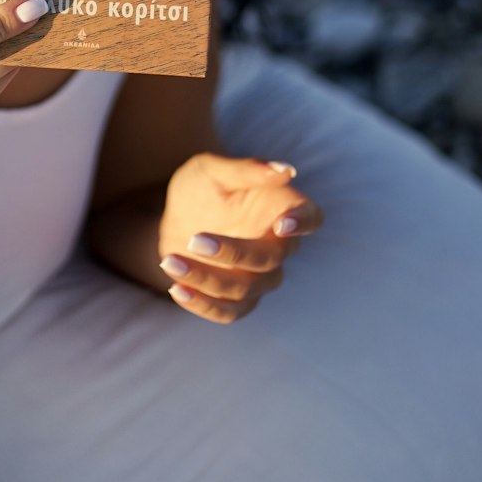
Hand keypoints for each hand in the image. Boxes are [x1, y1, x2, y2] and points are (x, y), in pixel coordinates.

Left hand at [158, 154, 321, 323]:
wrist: (176, 215)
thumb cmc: (202, 187)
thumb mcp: (212, 170)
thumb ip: (247, 170)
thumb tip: (285, 171)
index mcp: (282, 208)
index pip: (311, 217)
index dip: (303, 223)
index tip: (282, 224)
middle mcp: (278, 246)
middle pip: (271, 259)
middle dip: (233, 253)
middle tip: (195, 239)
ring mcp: (259, 277)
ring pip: (246, 289)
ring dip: (207, 279)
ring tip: (169, 261)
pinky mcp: (236, 298)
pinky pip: (227, 312)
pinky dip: (203, 305)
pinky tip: (176, 289)